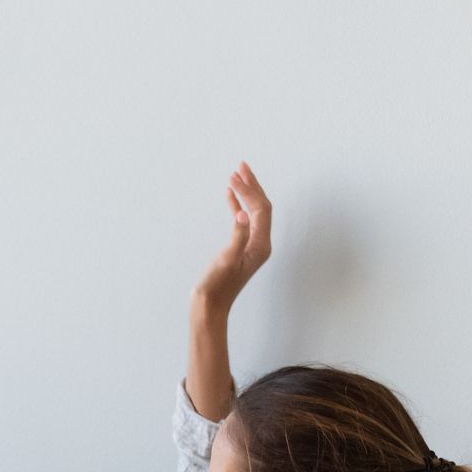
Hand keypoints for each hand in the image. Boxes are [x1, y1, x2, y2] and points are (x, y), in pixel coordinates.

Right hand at [193, 162, 271, 311]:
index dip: (250, 191)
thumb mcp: (226, 260)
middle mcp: (260, 243)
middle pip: (262, 206)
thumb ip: (237, 236)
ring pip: (253, 211)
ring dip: (245, 193)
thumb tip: (243, 214)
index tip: (236, 176)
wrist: (210, 306)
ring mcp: (252, 245)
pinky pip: (243, 221)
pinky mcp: (241, 248)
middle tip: (241, 166)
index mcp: (260, 245)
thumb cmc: (216, 286)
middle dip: (252, 185)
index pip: (261, 209)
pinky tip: (229, 196)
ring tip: (235, 175)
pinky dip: (237, 206)